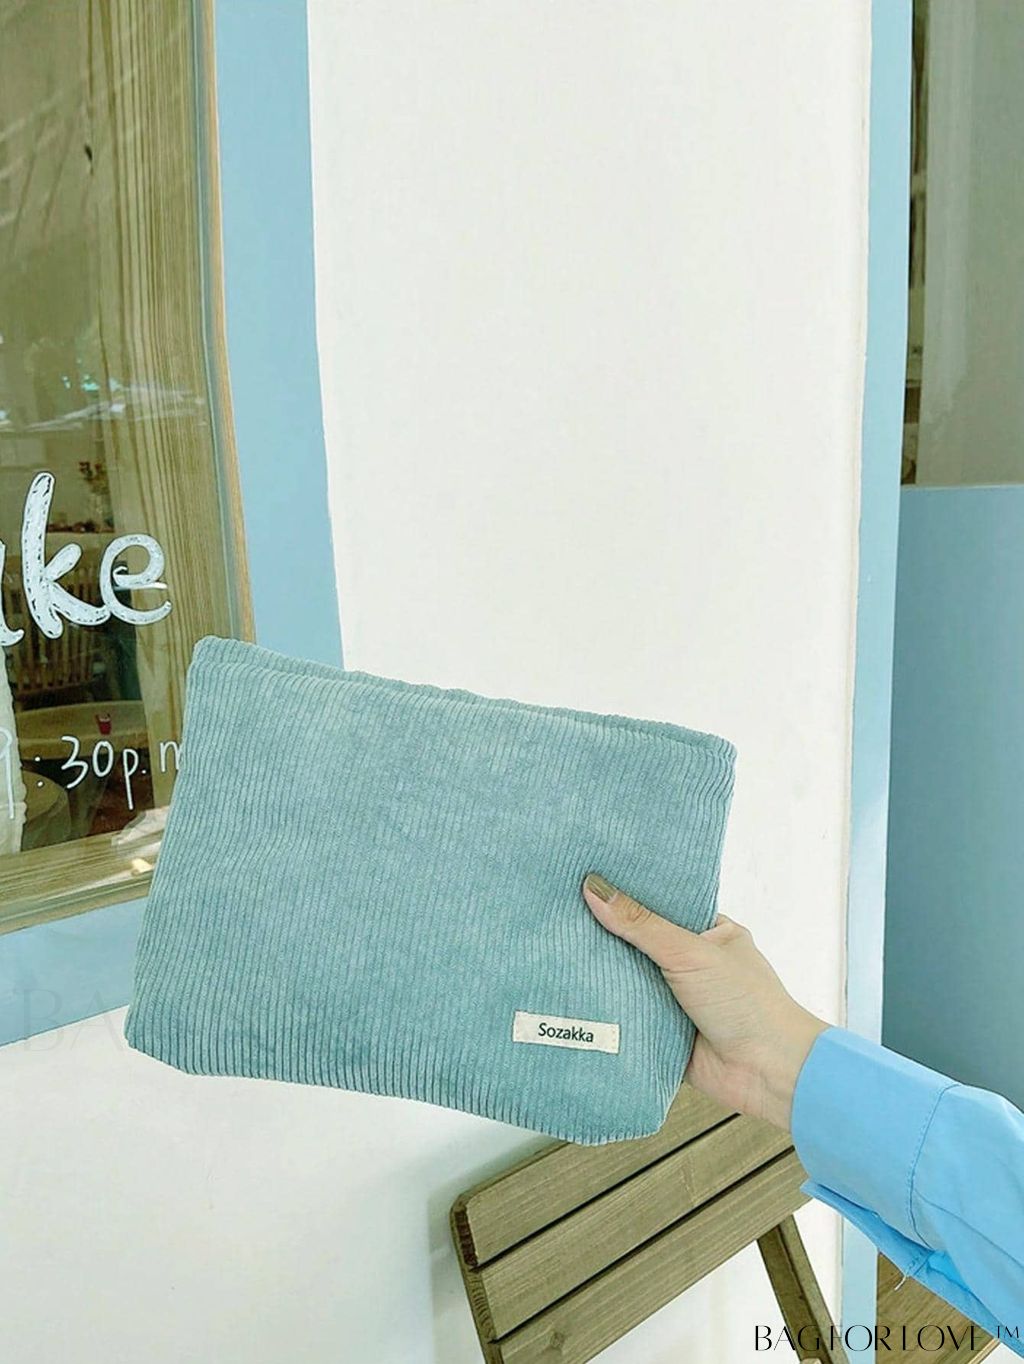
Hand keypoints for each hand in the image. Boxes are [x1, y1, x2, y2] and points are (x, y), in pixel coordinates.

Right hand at [581, 874, 827, 1129]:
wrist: (767, 1073)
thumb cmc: (745, 1002)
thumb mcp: (691, 952)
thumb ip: (641, 924)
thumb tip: (595, 887)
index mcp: (710, 934)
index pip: (660, 906)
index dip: (627, 896)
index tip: (585, 879)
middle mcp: (693, 965)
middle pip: (639, 945)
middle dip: (607, 938)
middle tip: (558, 914)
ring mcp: (677, 1000)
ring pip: (631, 982)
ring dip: (605, 977)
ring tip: (552, 949)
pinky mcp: (663, 1034)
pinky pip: (628, 1018)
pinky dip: (609, 1013)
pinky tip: (570, 996)